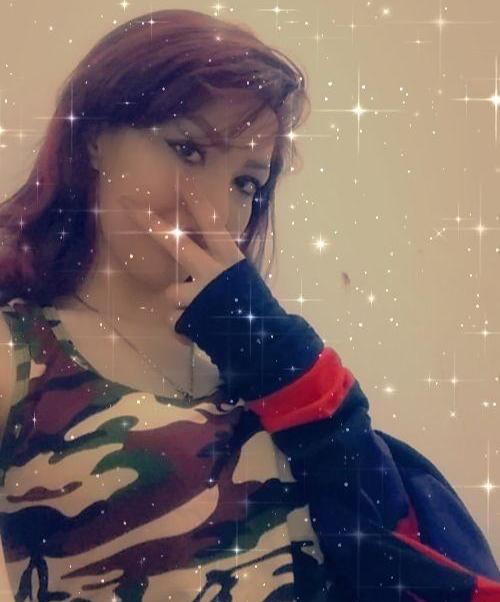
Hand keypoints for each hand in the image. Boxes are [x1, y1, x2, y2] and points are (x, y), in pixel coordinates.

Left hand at [121, 177, 245, 333]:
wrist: (261, 342)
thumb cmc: (250, 306)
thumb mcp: (241, 278)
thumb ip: (220, 264)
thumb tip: (200, 250)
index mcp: (230, 260)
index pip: (214, 226)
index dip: (199, 204)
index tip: (185, 183)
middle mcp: (213, 273)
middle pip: (177, 245)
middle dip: (152, 224)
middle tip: (130, 206)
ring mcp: (199, 297)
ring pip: (170, 293)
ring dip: (178, 304)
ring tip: (195, 315)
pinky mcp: (189, 321)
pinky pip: (173, 320)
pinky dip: (181, 328)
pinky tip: (196, 333)